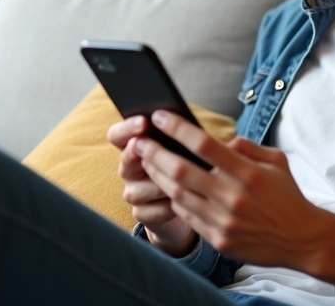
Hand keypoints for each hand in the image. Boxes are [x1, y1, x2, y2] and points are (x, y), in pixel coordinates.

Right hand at [107, 116, 193, 255]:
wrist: (188, 204)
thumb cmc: (186, 168)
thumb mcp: (187, 151)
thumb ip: (188, 141)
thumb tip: (216, 135)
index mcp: (136, 146)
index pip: (118, 134)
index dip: (127, 128)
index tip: (144, 121)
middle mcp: (130, 168)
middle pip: (125, 160)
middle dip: (137, 153)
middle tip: (147, 146)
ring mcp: (133, 192)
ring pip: (138, 190)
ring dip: (158, 185)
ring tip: (179, 182)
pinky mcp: (141, 213)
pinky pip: (148, 211)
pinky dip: (166, 208)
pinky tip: (182, 204)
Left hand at [135, 110, 334, 269]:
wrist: (303, 240)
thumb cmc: (288, 195)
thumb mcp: (276, 161)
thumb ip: (247, 146)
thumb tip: (220, 140)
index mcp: (248, 173)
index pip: (204, 144)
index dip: (177, 128)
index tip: (160, 117)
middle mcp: (233, 196)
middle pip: (182, 171)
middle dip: (155, 153)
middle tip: (139, 142)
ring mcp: (224, 220)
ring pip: (178, 195)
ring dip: (158, 177)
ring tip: (146, 162)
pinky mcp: (219, 240)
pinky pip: (188, 217)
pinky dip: (175, 200)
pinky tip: (167, 188)